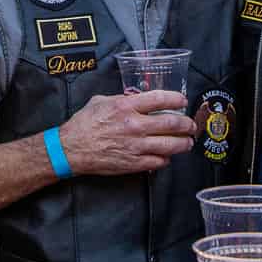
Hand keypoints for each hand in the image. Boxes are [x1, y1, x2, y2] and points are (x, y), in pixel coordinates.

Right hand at [58, 91, 196, 176]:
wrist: (71, 149)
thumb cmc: (84, 124)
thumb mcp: (101, 101)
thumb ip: (122, 99)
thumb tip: (137, 98)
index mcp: (127, 106)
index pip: (161, 99)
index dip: (177, 99)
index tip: (182, 101)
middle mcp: (135, 125)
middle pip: (173, 123)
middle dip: (187, 124)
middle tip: (191, 125)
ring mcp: (136, 146)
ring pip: (172, 145)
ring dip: (184, 143)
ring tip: (187, 141)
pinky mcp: (134, 163)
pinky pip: (160, 162)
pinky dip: (167, 158)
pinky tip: (167, 155)